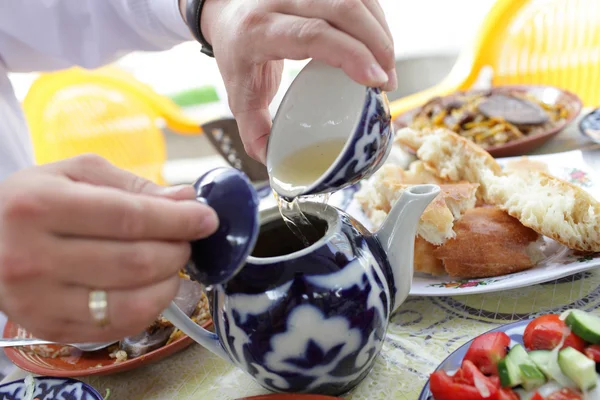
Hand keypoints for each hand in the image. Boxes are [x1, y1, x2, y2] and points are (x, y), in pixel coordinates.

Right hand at [0, 154, 217, 341]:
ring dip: (169, 282)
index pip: (128, 218)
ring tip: (171, 262)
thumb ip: (133, 186)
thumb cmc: (34, 201)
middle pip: (135, 262)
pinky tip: (151, 286)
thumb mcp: (76, 174)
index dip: (178, 220)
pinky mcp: (50, 327)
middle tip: (187, 240)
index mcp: (39, 206)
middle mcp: (33, 257)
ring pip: (132, 302)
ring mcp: (39, 301)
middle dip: (177, 250)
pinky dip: (150, 307)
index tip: (207, 218)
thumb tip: (186, 198)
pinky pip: (119, 326)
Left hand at [200, 0, 396, 162]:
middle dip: (377, 44)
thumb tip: (274, 161)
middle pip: (343, 9)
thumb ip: (253, 130)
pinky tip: (379, 44)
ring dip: (380, 32)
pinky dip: (375, 19)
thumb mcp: (240, 94)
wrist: (227, 12)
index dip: (351, 54)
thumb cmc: (237, 52)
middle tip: (388, 81)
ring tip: (387, 67)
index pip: (312, 34)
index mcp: (260, 30)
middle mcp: (280, 0)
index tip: (376, 81)